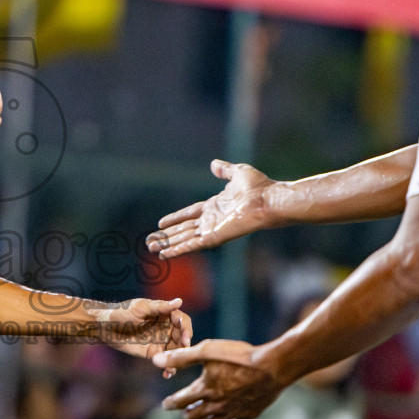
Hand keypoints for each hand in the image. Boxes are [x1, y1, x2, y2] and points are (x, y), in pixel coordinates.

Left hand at [91, 297, 192, 358]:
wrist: (106, 328)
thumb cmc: (122, 312)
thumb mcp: (141, 308)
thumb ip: (160, 307)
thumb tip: (179, 301)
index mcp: (165, 314)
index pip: (182, 321)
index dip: (186, 329)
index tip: (185, 338)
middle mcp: (166, 328)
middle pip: (182, 337)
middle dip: (184, 346)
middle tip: (182, 355)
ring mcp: (161, 341)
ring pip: (176, 351)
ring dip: (178, 359)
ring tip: (173, 367)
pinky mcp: (154, 353)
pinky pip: (165, 360)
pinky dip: (169, 368)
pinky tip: (167, 373)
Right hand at [148, 160, 279, 257]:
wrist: (269, 200)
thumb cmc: (259, 187)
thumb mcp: (238, 172)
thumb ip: (224, 170)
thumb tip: (214, 164)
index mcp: (215, 206)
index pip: (190, 214)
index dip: (175, 218)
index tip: (160, 224)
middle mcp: (212, 220)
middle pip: (183, 229)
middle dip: (166, 236)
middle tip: (149, 242)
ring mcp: (213, 229)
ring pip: (184, 239)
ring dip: (167, 244)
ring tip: (151, 248)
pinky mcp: (215, 237)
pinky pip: (193, 245)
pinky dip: (179, 250)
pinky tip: (165, 254)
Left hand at [156, 339, 282, 418]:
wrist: (272, 367)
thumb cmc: (239, 356)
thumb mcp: (207, 351)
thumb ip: (181, 357)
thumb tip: (156, 361)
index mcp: (204, 389)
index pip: (180, 401)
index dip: (170, 403)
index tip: (165, 404)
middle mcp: (216, 405)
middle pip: (194, 416)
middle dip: (186, 412)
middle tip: (185, 409)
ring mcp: (233, 412)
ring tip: (202, 415)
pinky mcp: (249, 414)